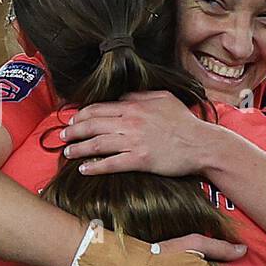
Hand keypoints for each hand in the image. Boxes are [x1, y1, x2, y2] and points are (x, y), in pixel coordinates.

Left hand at [60, 91, 213, 176]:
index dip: (82, 115)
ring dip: (79, 148)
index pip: (100, 108)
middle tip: (63, 137)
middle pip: (93, 124)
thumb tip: (123, 98)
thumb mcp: (164, 99)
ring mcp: (134, 141)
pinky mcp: (140, 160)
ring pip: (98, 143)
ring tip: (68, 153)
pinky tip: (84, 169)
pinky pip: (111, 163)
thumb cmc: (185, 122)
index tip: (72, 121)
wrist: (202, 144)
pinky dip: (95, 166)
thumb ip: (140, 96)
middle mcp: (131, 122)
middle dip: (74, 131)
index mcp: (135, 106)